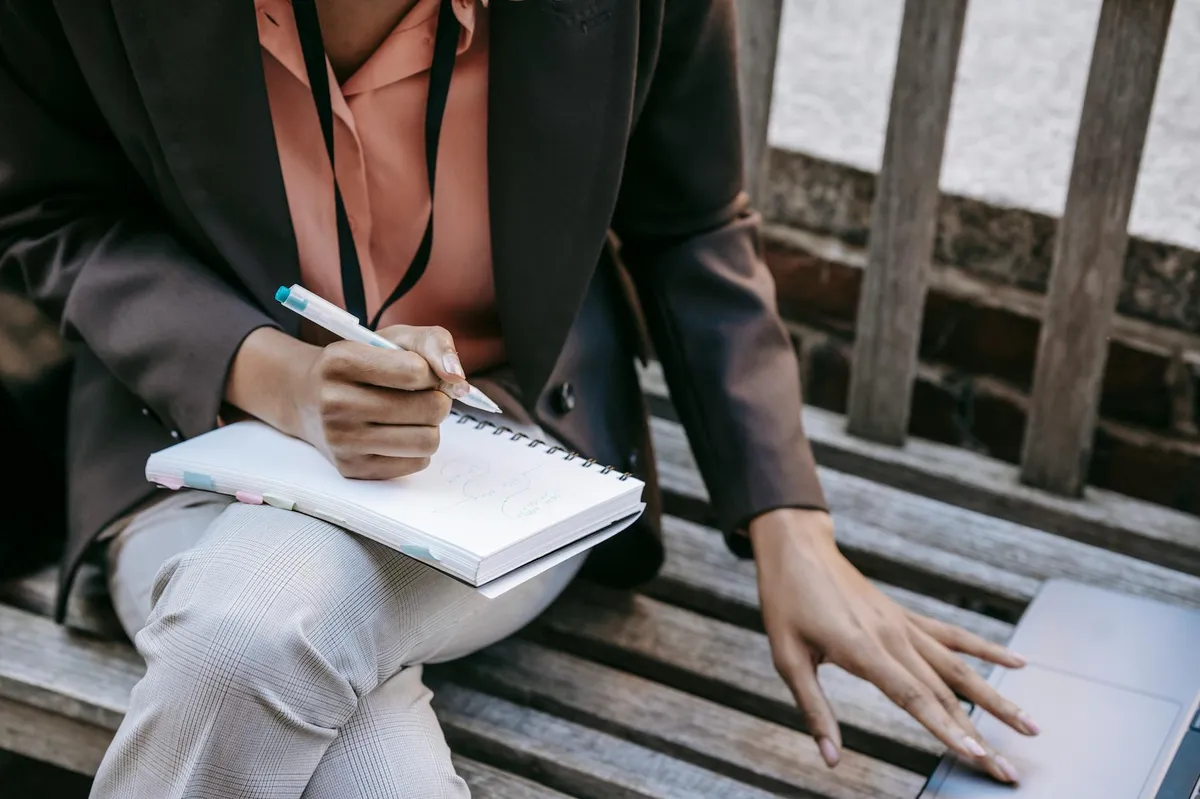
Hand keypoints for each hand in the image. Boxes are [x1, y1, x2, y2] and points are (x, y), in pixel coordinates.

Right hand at [226, 325, 468, 479]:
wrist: (309, 398)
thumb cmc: (361, 365)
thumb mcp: (393, 338)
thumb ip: (434, 343)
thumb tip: (459, 380)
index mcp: (341, 361)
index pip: (416, 371)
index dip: (431, 371)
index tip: (421, 372)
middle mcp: (335, 403)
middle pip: (430, 409)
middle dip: (437, 399)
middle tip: (420, 395)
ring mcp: (341, 440)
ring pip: (428, 441)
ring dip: (430, 426)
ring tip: (412, 415)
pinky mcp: (352, 468)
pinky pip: (417, 463)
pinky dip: (417, 448)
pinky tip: (397, 433)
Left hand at [750, 509, 1037, 783]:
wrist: (797, 549)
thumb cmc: (786, 603)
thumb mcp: (787, 658)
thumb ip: (814, 709)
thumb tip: (830, 758)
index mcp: (862, 649)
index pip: (913, 697)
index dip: (946, 729)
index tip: (974, 755)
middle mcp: (892, 637)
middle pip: (945, 693)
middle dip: (981, 734)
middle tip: (1009, 769)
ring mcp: (904, 625)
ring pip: (960, 667)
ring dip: (997, 698)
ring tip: (1031, 725)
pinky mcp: (906, 616)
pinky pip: (954, 636)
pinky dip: (987, 650)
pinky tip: (1018, 663)